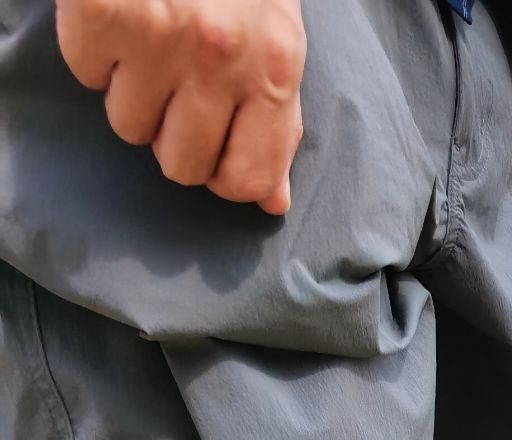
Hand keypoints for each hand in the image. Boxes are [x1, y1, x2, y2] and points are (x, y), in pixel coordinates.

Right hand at [57, 0, 305, 214]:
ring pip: (128, 126)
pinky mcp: (103, 13)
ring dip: (130, 89)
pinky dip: (94, 48)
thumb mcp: (274, 37)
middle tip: (174, 82)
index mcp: (274, 67)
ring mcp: (159, 37)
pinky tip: (118, 14)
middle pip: (181, 165)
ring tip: (148, 37)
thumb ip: (277, 119)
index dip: (223, 172)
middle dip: (172, 132)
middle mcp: (221, 59)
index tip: (213, 142)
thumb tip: (271, 200)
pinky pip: (85, 74)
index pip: (248, 179)